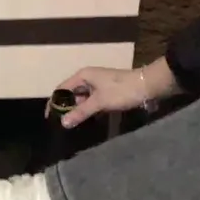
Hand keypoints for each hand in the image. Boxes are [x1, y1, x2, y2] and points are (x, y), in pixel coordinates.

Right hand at [52, 59, 178, 128]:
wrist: (149, 86)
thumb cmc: (121, 91)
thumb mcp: (100, 102)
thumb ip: (81, 113)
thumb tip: (63, 123)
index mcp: (82, 76)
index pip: (61, 89)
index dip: (54, 102)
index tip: (49, 117)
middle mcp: (88, 78)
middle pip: (71, 93)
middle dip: (66, 107)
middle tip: (63, 123)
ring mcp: (98, 84)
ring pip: (82, 98)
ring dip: (78, 109)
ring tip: (74, 123)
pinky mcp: (107, 91)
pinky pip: (92, 100)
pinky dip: (89, 109)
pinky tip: (89, 119)